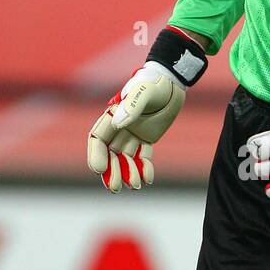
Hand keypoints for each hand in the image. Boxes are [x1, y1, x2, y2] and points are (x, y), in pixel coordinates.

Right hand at [87, 61, 182, 192]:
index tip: (99, 169)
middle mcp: (119, 127)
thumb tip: (119, 123)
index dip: (96, 155)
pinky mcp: (146, 138)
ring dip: (127, 173)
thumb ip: (133, 105)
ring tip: (135, 185)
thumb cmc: (155, 83)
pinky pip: (142, 156)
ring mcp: (132, 134)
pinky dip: (144, 168)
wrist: (172, 82)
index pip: (98, 139)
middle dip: (111, 171)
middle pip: (109, 154)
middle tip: (115, 188)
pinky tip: (147, 179)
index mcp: (112, 116)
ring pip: (125, 158)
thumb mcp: (146, 90)